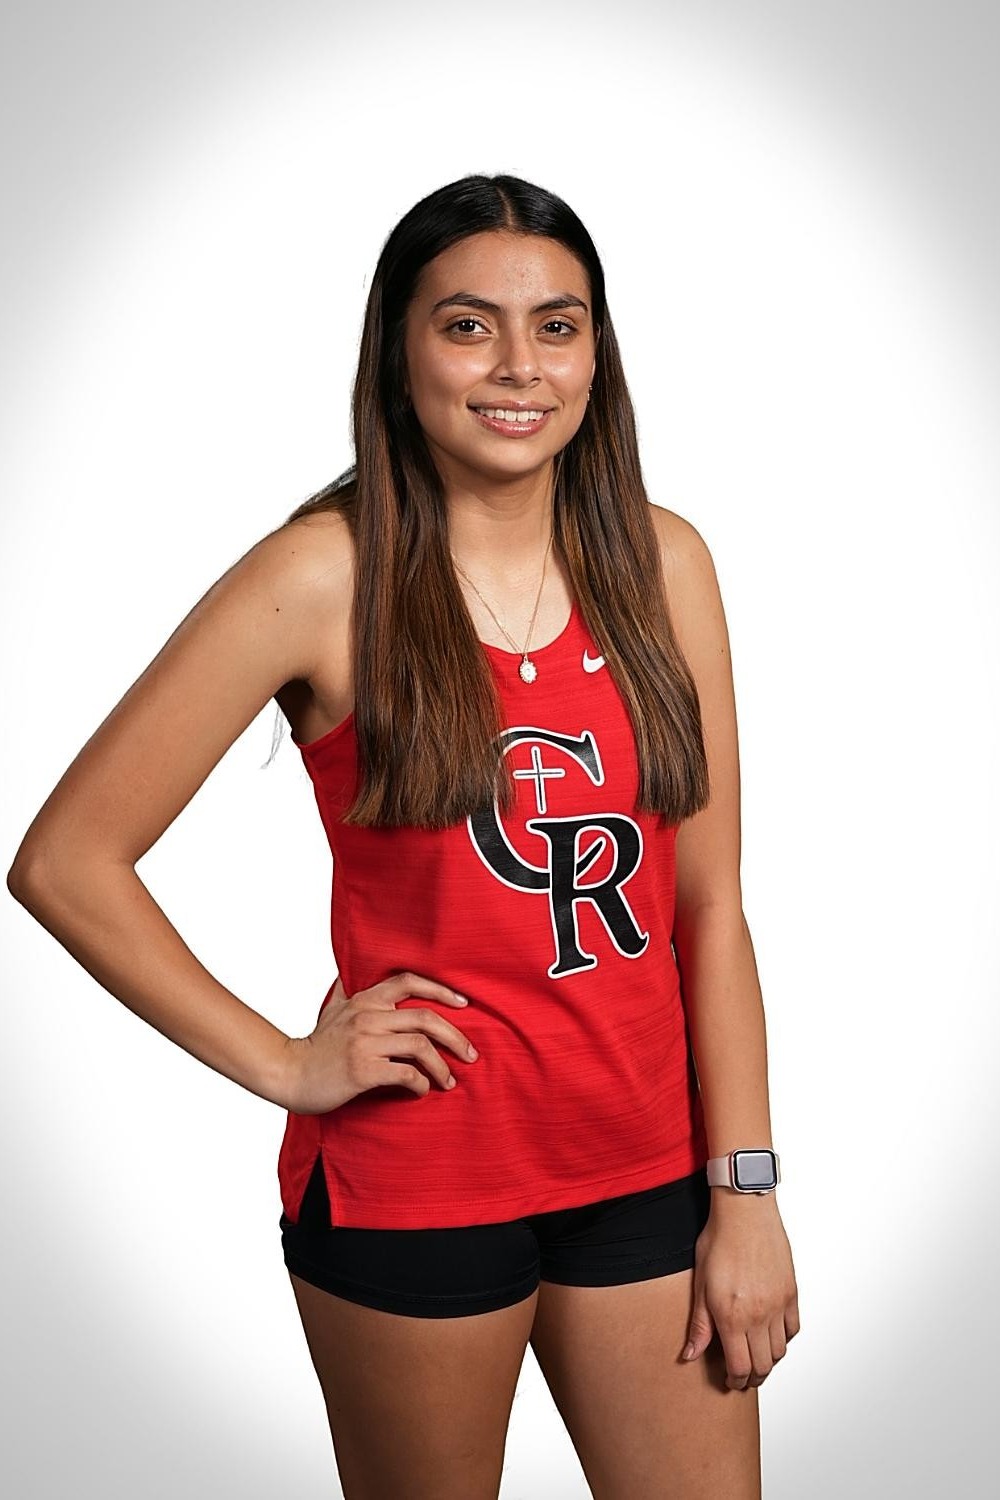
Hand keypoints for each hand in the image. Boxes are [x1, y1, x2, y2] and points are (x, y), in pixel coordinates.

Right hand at [277, 971, 478, 1113]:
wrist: (290, 1074)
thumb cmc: (316, 1045)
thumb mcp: (331, 1009)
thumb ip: (346, 990)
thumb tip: (348, 971)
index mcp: (365, 1000)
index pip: (409, 981)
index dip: (441, 989)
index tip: (464, 1004)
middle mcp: (367, 1017)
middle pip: (425, 1018)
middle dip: (455, 1037)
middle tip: (471, 1054)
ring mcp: (365, 1043)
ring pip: (420, 1047)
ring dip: (442, 1066)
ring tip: (450, 1080)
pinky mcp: (362, 1070)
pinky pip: (406, 1074)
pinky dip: (421, 1084)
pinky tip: (422, 1091)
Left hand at [682, 1195, 799, 1388]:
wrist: (745, 1211)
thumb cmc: (718, 1241)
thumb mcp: (700, 1284)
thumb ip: (699, 1324)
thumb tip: (690, 1356)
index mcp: (732, 1316)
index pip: (740, 1367)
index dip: (736, 1380)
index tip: (731, 1381)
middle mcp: (759, 1316)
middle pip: (764, 1365)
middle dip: (754, 1377)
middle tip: (745, 1376)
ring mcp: (778, 1305)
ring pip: (781, 1350)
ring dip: (770, 1360)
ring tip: (758, 1358)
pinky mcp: (791, 1292)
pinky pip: (793, 1328)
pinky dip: (785, 1338)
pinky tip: (773, 1335)